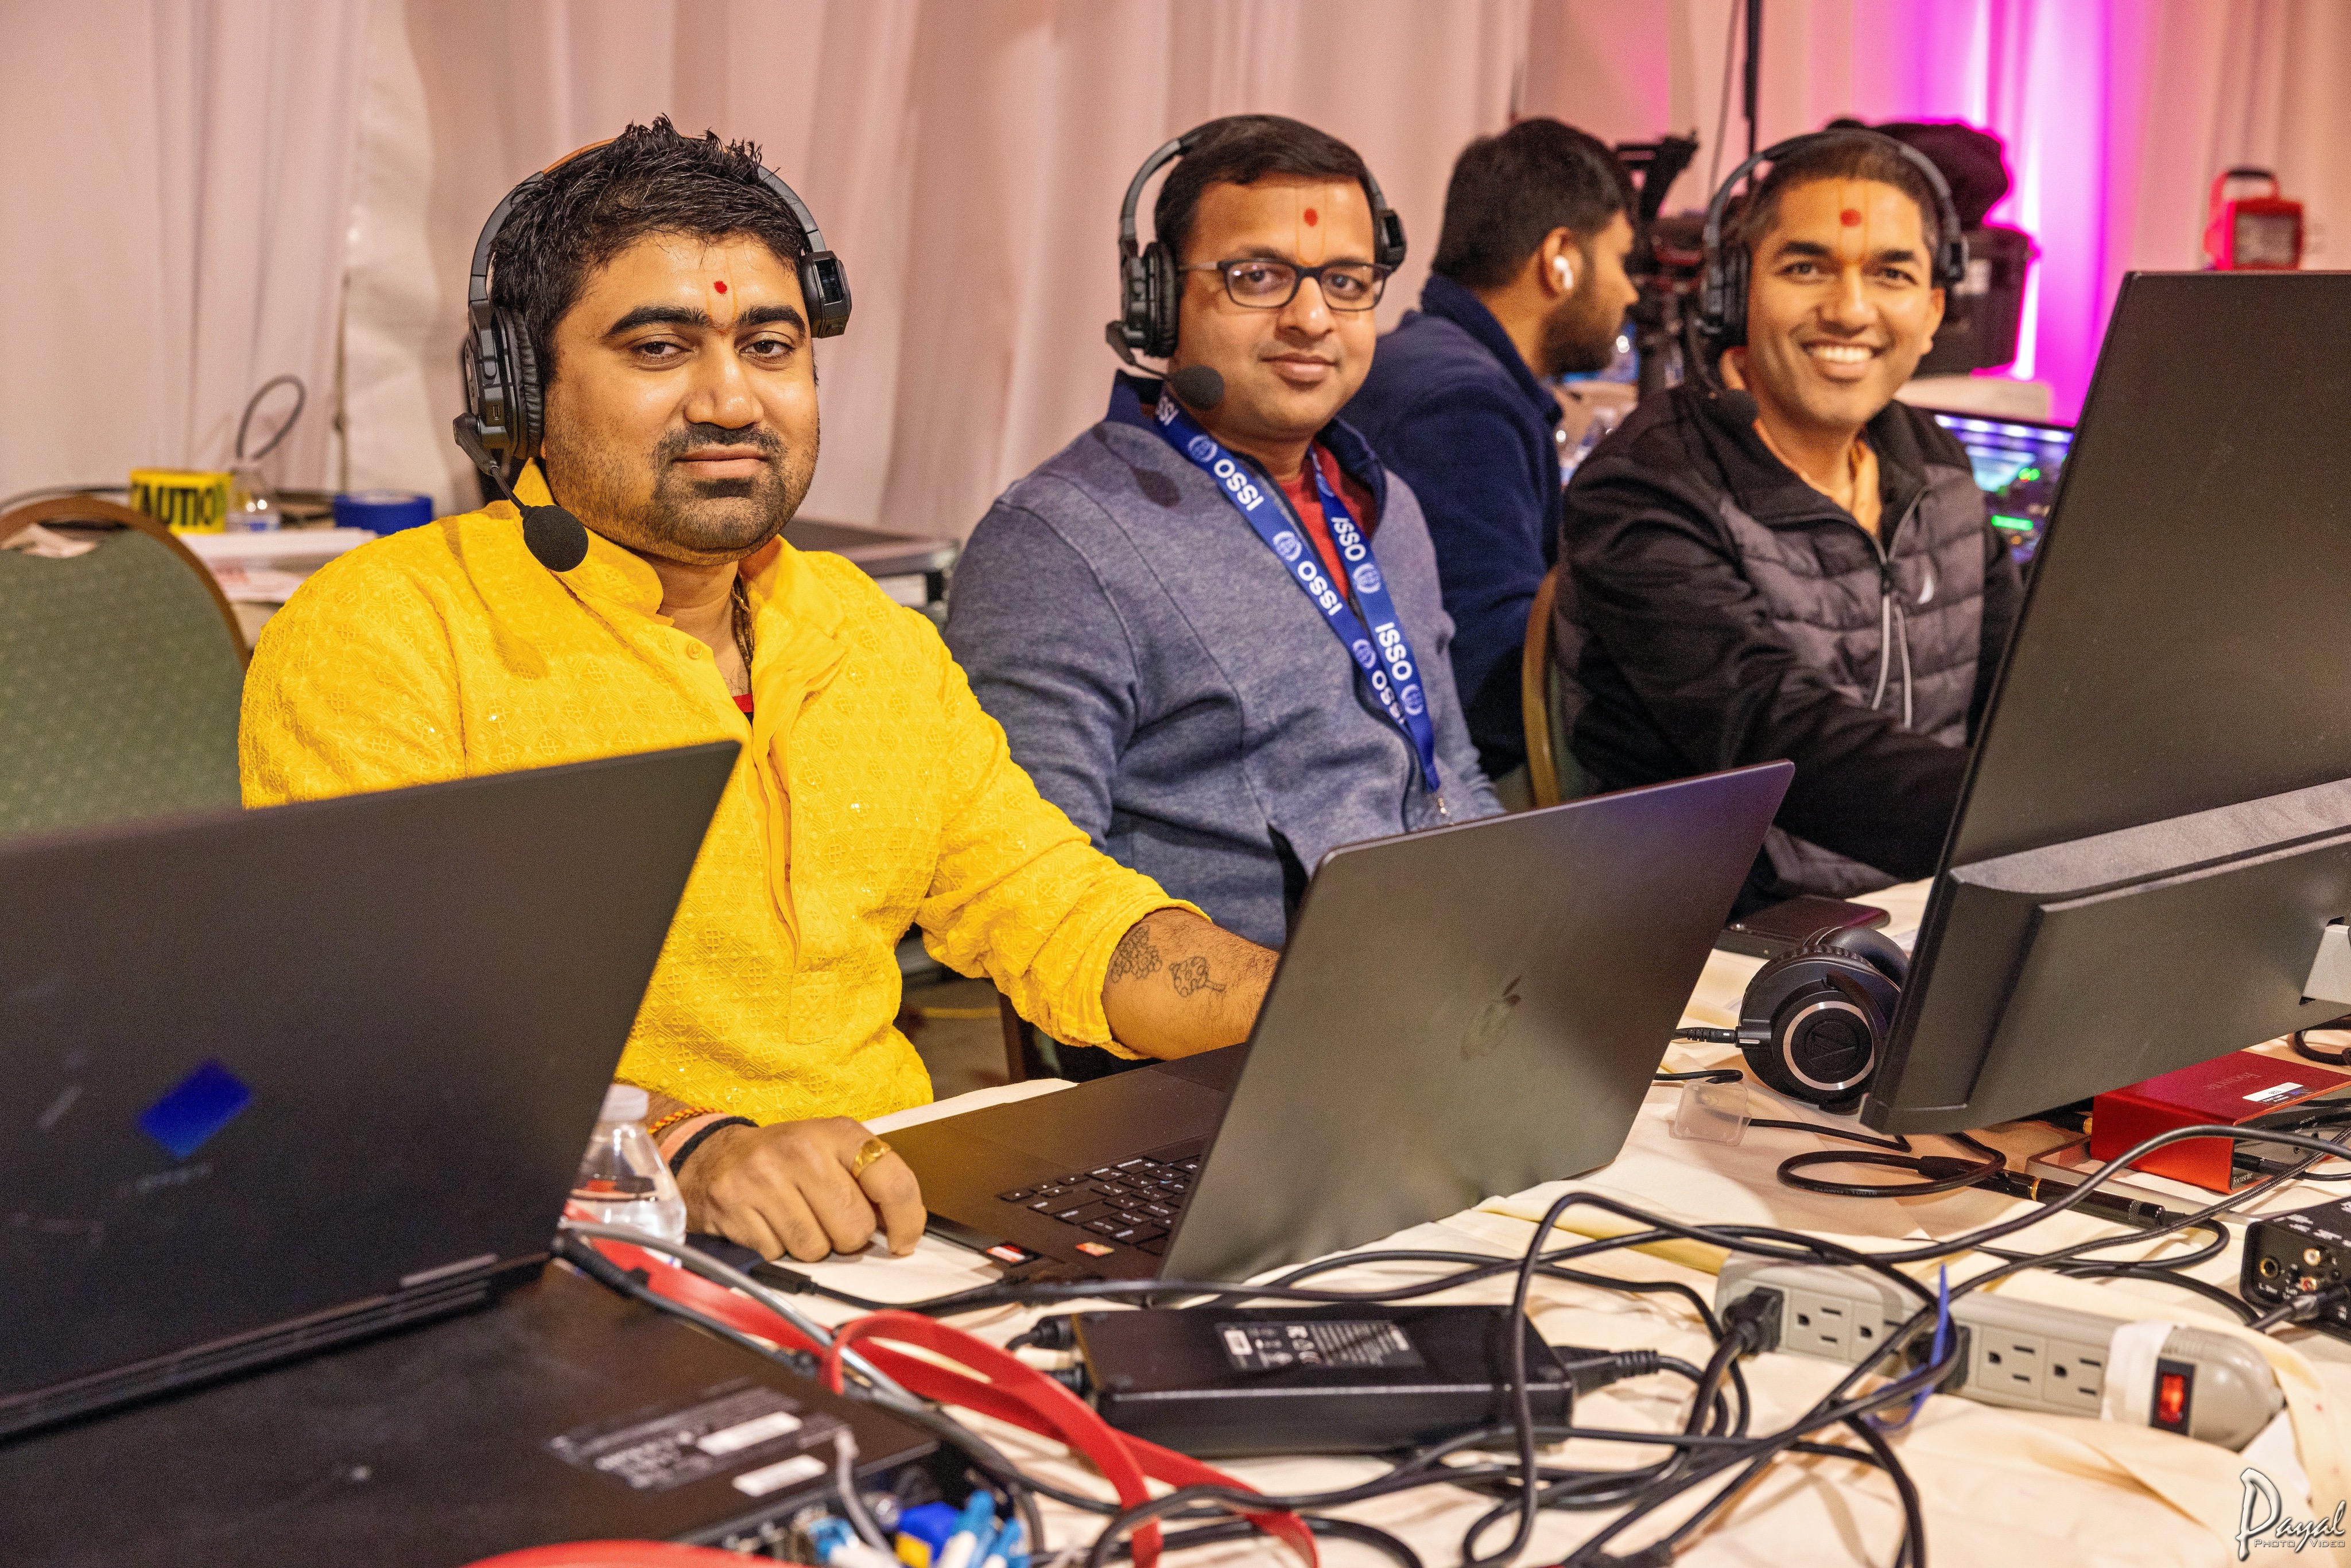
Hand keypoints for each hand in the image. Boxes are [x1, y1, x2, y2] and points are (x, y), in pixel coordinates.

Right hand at [673, 1115, 923, 1261]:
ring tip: (794, 1220)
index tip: (903, 1241)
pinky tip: (767, 1226)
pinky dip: (776, 1250)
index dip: (907, 1220)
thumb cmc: (787, 1160)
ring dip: (810, 1247)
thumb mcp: (833, 1153)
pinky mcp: (734, 1206)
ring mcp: (764, 1178)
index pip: (891, 1181)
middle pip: (854, 1229)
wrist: (713, 1156)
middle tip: (826, 1220)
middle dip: (846, 1237)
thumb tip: (903, 1231)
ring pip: (816, 1249)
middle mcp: (801, 1151)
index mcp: (838, 1133)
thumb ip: (871, 1183)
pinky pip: (777, 1255)